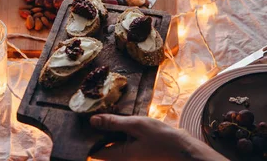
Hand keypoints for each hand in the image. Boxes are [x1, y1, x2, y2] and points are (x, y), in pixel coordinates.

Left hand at [90, 115, 226, 160]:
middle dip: (97, 130)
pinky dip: (119, 131)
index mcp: (119, 156)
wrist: (183, 149)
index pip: (93, 151)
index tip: (83, 121)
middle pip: (101, 146)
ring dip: (109, 129)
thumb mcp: (136, 125)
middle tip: (95, 111)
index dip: (86, 138)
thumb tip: (92, 120)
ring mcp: (129, 156)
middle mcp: (122, 159)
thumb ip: (114, 123)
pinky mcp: (135, 151)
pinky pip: (121, 141)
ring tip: (108, 112)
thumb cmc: (162, 138)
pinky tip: (122, 120)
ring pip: (111, 142)